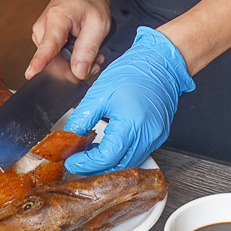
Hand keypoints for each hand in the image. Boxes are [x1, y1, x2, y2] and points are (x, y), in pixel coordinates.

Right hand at [26, 0, 109, 80]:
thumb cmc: (87, 1)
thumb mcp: (98, 23)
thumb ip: (88, 49)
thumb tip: (78, 73)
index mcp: (57, 19)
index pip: (48, 45)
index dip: (40, 61)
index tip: (31, 73)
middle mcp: (42, 28)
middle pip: (55, 62)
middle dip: (76, 69)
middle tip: (97, 61)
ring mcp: (39, 35)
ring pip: (56, 64)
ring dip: (76, 64)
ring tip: (91, 52)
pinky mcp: (41, 41)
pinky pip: (55, 59)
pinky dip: (71, 60)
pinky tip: (81, 51)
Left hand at [63, 27, 195, 173]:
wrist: (160, 62)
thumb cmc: (133, 72)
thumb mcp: (100, 92)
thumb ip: (82, 118)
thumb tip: (71, 136)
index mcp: (131, 123)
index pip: (106, 157)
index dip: (86, 163)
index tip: (72, 161)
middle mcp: (147, 135)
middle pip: (118, 166)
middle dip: (95, 167)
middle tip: (78, 160)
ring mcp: (156, 137)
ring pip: (129, 163)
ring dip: (109, 163)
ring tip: (91, 153)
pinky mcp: (159, 135)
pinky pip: (139, 154)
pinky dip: (122, 155)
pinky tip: (109, 146)